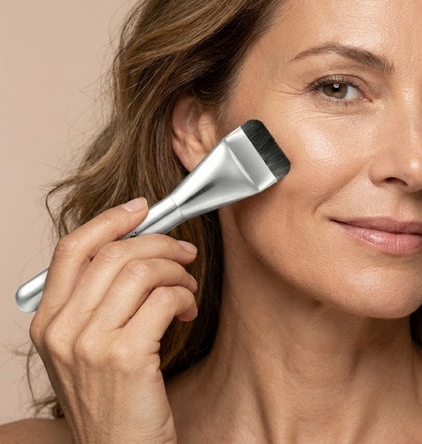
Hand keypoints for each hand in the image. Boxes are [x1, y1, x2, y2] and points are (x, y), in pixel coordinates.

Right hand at [30, 198, 197, 443]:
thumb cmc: (113, 397)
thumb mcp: (88, 347)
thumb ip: (99, 300)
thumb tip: (134, 249)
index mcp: (49, 321)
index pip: (72, 249)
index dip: (110, 220)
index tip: (140, 208)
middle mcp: (62, 330)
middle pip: (115, 254)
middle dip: (160, 244)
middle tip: (183, 253)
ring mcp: (90, 344)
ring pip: (142, 271)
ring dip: (176, 272)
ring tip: (187, 288)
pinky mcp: (126, 356)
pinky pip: (163, 299)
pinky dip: (184, 296)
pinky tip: (187, 309)